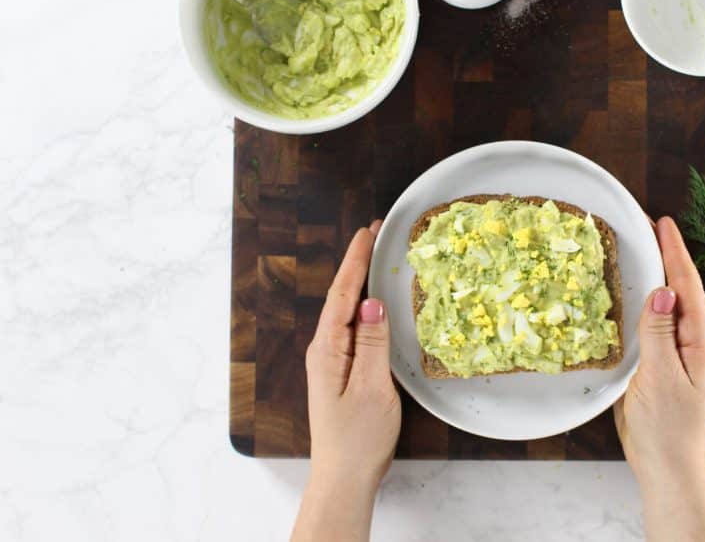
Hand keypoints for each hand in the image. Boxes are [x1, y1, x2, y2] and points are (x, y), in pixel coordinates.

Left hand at [292, 220, 400, 541]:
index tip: (368, 230)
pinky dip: (365, 306)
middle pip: (342, 295)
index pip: (342, 293)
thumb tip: (372, 301)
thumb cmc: (358, 437)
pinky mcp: (343, 370)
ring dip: (361, 281)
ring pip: (347, 310)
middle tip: (376, 232)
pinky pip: (354, 327)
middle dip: (358, 262)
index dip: (356, 260)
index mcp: (328, 348)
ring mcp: (333, 359)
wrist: (345, 476)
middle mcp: (325, 348)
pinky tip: (376, 301)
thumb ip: (373, 342)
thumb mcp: (371, 387)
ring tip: (376, 254)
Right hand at [614, 216, 704, 541]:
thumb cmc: (668, 429)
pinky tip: (627, 293)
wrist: (667, 468)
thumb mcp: (661, 378)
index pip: (687, 286)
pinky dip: (640, 302)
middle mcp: (691, 341)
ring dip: (653, 275)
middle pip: (679, 289)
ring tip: (636, 247)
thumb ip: (659, 334)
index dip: (674, 252)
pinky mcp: (658, 363)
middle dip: (665, 255)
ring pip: (665, 304)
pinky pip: (651, 323)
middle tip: (646, 224)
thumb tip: (662, 290)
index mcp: (700, 341)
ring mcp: (676, 352)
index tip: (662, 222)